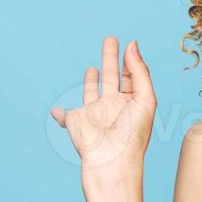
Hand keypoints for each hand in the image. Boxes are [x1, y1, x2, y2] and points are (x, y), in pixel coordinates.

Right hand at [50, 36, 156, 172]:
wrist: (111, 161)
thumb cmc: (132, 134)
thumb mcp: (145, 98)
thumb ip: (139, 71)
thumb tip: (132, 45)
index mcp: (131, 101)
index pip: (132, 76)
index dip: (131, 61)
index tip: (130, 46)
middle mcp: (112, 106)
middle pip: (111, 76)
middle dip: (110, 58)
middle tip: (110, 39)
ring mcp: (93, 114)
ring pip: (90, 93)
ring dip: (90, 81)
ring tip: (93, 68)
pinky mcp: (74, 122)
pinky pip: (64, 116)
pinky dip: (59, 114)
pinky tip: (57, 111)